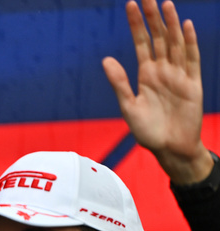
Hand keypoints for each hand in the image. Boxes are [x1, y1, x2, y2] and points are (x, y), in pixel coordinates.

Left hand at [102, 0, 212, 184]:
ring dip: (171, 24)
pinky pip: (191, 59)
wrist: (170, 148)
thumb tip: (106, 59)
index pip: (141, 43)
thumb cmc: (148, 131)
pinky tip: (184, 26)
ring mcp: (179, 75)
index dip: (137, 24)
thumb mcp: (128, 107)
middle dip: (153, 17)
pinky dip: (188, 43)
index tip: (130, 5)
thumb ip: (120, 83)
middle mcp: (163, 70)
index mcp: (146, 74)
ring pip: (175, 44)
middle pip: (159, 37)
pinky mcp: (193, 84)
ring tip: (166, 4)